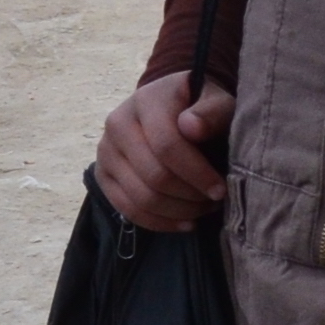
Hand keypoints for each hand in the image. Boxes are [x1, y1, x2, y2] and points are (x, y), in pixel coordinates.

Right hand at [95, 73, 234, 230]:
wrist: (172, 107)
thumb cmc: (203, 108)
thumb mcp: (217, 101)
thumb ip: (211, 111)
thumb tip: (192, 128)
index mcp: (146, 101)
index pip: (167, 145)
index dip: (197, 173)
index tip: (221, 190)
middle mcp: (118, 123)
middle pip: (154, 176)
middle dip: (191, 196)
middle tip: (217, 201)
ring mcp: (105, 150)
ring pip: (140, 197)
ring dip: (179, 211)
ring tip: (205, 208)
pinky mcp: (102, 174)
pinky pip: (126, 208)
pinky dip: (159, 222)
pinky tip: (187, 222)